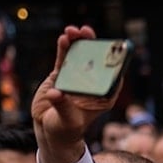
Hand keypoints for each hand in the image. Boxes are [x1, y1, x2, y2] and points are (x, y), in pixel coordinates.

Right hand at [32, 26, 123, 162]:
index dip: (111, 59)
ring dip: (77, 43)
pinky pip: (64, 61)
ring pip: (79, 57)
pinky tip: (63, 39)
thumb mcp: (67, 120)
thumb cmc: (65, 130)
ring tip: (73, 30)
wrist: (51, 132)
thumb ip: (63, 106)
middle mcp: (92, 85)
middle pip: (95, 61)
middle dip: (92, 45)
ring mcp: (77, 79)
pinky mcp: (62, 77)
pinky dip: (64, 50)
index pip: (111, 75)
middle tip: (86, 31)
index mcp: (103, 96)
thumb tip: (56, 93)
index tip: (109, 46)